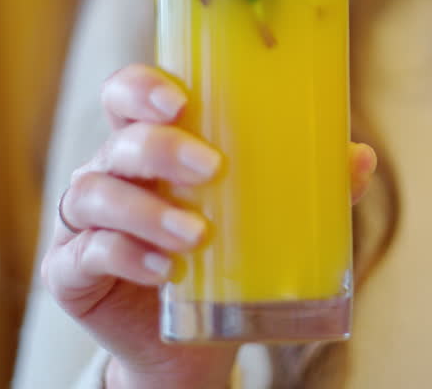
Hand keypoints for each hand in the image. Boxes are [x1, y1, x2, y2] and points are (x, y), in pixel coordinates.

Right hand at [40, 63, 376, 388]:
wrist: (191, 345)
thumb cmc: (224, 259)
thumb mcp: (266, 219)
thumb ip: (309, 187)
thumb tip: (360, 157)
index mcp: (148, 146)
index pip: (127, 95)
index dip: (142, 87)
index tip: (179, 98)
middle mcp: (109, 174)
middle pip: (119, 141)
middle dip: (161, 148)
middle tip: (212, 167)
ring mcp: (82, 223)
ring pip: (96, 195)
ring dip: (148, 212)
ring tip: (198, 234)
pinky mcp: (71, 273)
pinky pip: (87, 255)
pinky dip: (125, 257)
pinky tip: (165, 270)